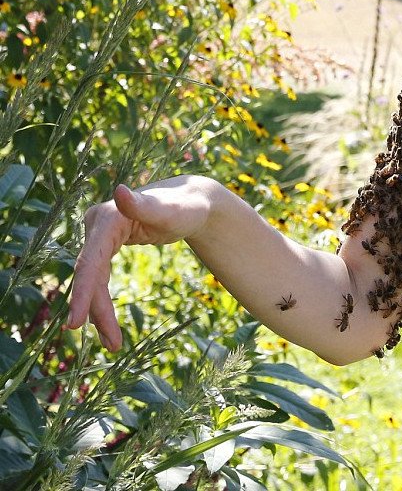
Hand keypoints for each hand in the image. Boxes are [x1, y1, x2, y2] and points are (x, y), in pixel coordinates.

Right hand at [67, 176, 214, 350]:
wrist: (191, 202)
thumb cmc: (186, 206)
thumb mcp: (173, 210)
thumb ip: (146, 205)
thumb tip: (119, 190)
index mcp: (108, 218)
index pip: (90, 261)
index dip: (82, 293)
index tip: (75, 324)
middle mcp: (97, 225)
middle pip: (90, 276)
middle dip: (96, 311)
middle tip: (112, 345)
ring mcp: (99, 236)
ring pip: (93, 280)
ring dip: (99, 312)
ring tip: (113, 343)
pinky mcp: (105, 245)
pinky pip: (99, 278)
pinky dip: (102, 301)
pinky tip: (107, 325)